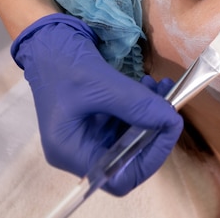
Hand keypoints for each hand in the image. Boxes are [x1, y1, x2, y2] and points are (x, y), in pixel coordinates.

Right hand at [11, 13, 182, 195]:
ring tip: (162, 88)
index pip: (120, 179)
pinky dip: (143, 107)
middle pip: (129, 159)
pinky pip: (127, 122)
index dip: (150, 159)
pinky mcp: (97, 121)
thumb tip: (171, 119)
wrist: (48, 41)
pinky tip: (150, 86)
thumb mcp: (99, 83)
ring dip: (152, 116)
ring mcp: (89, 136)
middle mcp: (79, 151)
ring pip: (132, 138)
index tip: (169, 128)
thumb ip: (136, 104)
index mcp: (70, 152)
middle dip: (155, 133)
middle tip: (170, 106)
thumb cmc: (62, 62)